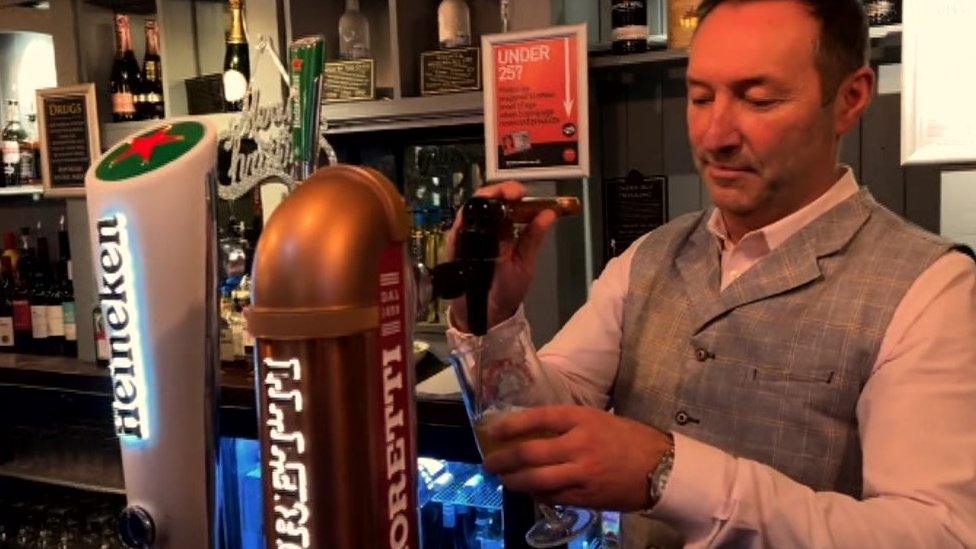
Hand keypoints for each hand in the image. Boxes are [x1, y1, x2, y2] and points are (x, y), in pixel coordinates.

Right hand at [445, 181, 557, 331]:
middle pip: (485, 202)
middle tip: (508, 193)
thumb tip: (549, 214)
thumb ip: (533, 238)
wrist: (488, 316)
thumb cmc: (506, 290)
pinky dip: (462, 223)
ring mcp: (467, 239)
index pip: (505, 203)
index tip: (520, 192)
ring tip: (491, 199)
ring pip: (468, 213)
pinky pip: (455, 233)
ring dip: (479, 203)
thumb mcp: (524, 263)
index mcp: (504, 230)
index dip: (511, 192)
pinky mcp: (453, 251)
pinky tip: (470, 218)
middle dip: (495, 192)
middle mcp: (484, 231)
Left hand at [482, 405, 671, 510]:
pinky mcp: (587, 497)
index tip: (494, 430)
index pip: (538, 418)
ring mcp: (583, 473)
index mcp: (582, 419)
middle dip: (503, 459)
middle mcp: (579, 444)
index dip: (511, 425)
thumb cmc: (629, 438)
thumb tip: (534, 431)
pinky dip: (537, 494)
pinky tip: (530, 492)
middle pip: (529, 453)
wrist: (662, 467)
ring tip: (504, 480)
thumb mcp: (599, 419)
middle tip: (490, 463)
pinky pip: (553, 497)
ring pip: (537, 480)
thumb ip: (568, 424)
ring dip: (514, 481)